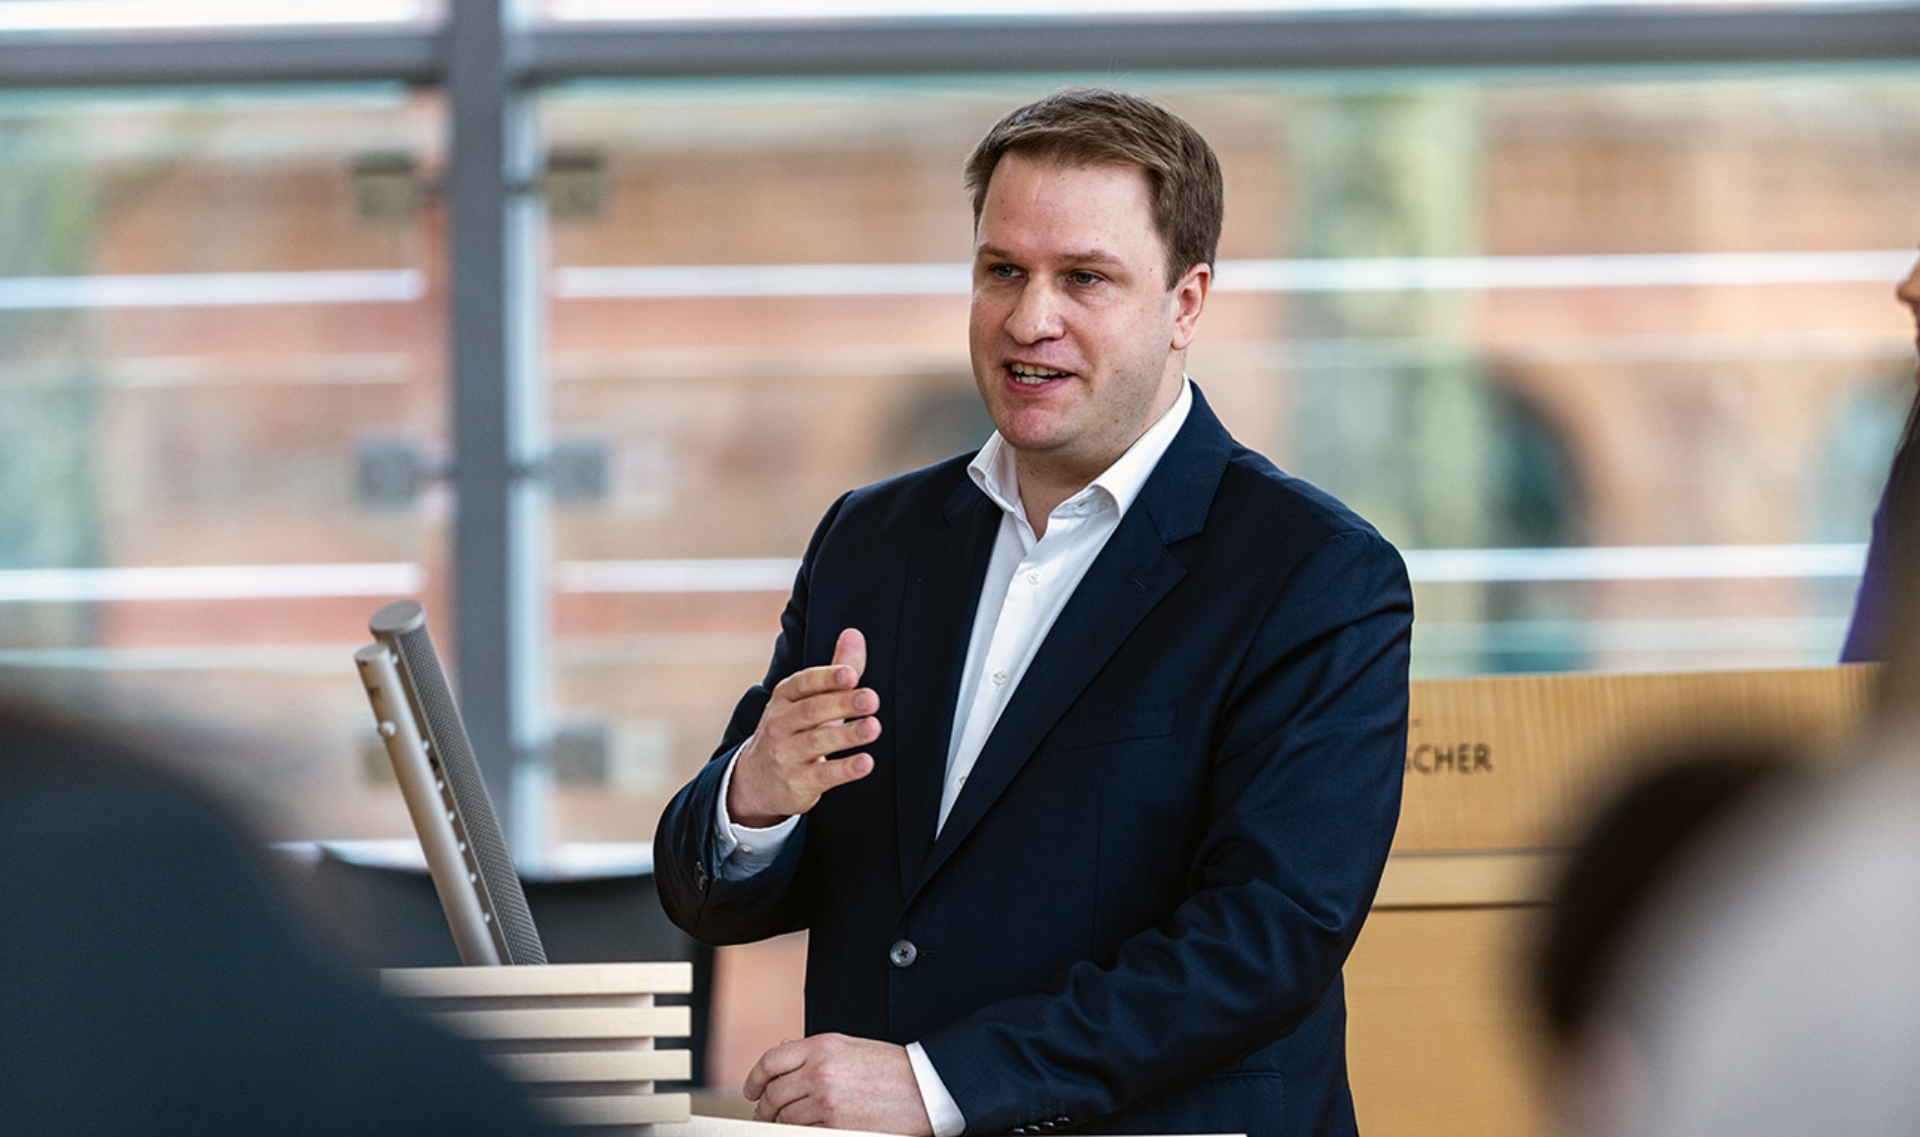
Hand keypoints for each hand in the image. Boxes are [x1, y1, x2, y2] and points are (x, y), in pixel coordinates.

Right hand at [728, 628, 880, 827]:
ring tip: (873, 727)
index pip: (803, 683)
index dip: (827, 678)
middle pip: (812, 711)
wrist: (755, 780)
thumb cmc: (792, 731)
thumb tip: (855, 634)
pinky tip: (866, 763)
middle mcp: (780, 724)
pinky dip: (844, 769)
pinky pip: (822, 775)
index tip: (851, 674)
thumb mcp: (807, 700)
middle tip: (871, 698)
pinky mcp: (797, 782)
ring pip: (817, 742)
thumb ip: (835, 670)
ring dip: (847, 735)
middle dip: (841, 703)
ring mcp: (786, 754)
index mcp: (784, 698)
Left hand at [744, 1033, 933, 1133]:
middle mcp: (820, 1072)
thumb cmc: (890, 1068)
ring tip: (782, 1125)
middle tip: (763, 1114)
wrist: (925, 1087)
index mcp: (822, 1047)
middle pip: (773, 1094)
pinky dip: (798, 1134)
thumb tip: (780, 1068)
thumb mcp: (849, 1047)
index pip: (770, 1062)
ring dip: (779, 1124)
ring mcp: (826, 1102)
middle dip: (764, 1107)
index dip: (754, 1079)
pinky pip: (802, 1134)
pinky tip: (802, 1131)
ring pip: (784, 1118)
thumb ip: (813, 1054)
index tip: (752, 1090)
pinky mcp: (836, 1127)